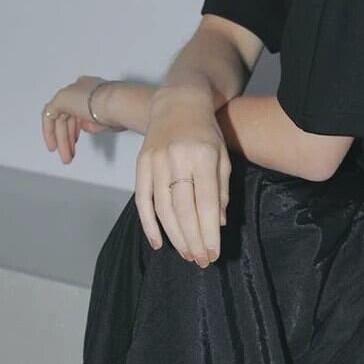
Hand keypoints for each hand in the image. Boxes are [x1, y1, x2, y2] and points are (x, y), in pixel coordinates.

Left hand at [41, 75, 125, 163]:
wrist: (118, 104)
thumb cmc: (121, 111)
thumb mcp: (107, 120)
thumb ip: (94, 122)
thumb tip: (86, 127)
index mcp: (94, 89)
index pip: (79, 109)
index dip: (76, 128)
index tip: (75, 140)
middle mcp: (81, 88)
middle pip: (68, 116)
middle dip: (68, 137)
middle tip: (69, 153)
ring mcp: (71, 92)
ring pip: (60, 118)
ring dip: (62, 139)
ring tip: (66, 156)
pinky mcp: (61, 97)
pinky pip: (49, 115)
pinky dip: (49, 131)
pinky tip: (53, 145)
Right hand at [135, 85, 230, 265]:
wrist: (178, 103)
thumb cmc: (207, 133)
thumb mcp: (222, 156)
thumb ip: (221, 190)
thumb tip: (217, 224)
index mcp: (202, 157)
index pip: (206, 202)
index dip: (209, 231)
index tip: (214, 253)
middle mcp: (177, 159)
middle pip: (184, 209)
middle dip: (193, 239)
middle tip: (201, 260)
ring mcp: (155, 162)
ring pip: (163, 208)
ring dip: (175, 236)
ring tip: (187, 254)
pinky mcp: (141, 164)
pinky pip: (142, 200)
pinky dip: (148, 224)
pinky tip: (158, 243)